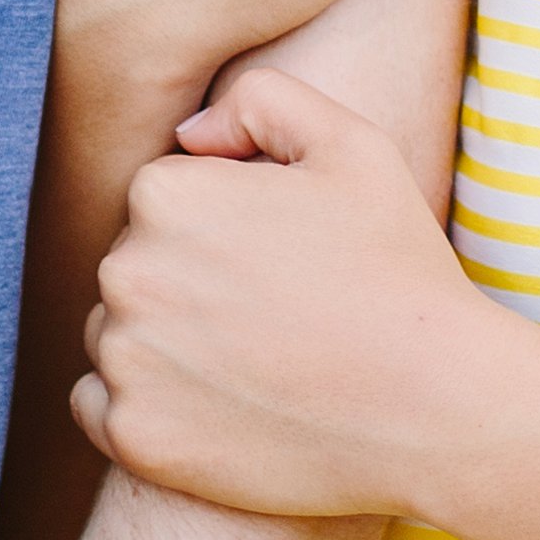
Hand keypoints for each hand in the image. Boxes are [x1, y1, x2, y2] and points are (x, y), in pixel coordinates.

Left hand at [75, 53, 501, 521]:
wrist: (437, 410)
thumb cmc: (400, 272)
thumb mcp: (354, 145)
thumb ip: (262, 102)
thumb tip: (189, 135)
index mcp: (164, 194)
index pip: (162, 202)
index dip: (227, 228)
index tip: (282, 260)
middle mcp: (125, 273)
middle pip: (134, 268)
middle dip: (188, 284)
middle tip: (277, 316)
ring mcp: (126, 361)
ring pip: (117, 336)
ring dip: (165, 345)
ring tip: (257, 363)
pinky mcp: (135, 437)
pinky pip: (103, 406)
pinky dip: (146, 407)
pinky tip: (219, 408)